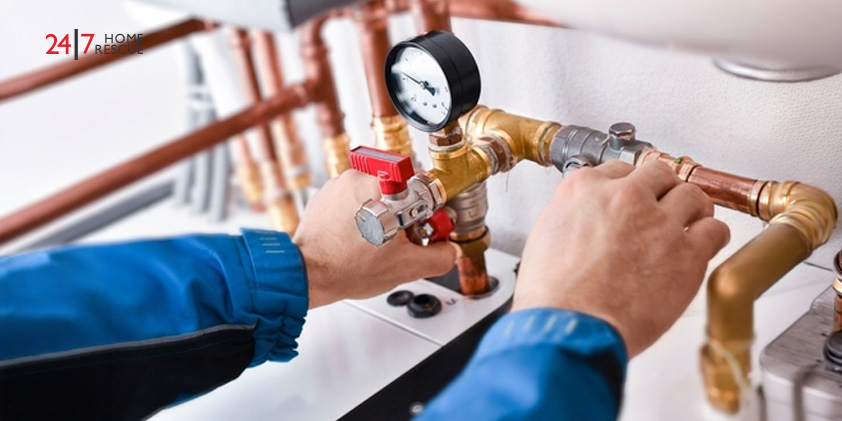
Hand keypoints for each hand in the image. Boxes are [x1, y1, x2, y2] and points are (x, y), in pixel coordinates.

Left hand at [293, 170, 456, 307]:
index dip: (430, 210)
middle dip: (404, 214)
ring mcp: (340, 183)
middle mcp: (361, 176)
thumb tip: (448, 250)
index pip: (424, 185)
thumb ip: (439, 257)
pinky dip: (360, 214)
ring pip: (376, 192)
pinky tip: (357, 238)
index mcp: (385, 186)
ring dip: (382, 213)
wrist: (308, 274)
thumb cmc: (347, 267)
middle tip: (400, 238)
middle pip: (399, 189)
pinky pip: (354, 198)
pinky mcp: (327, 193)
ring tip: (375, 241)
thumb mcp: (407, 268)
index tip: (426, 224)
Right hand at [512, 161, 729, 356]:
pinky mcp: (687, 251)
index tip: (636, 197)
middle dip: (662, 190)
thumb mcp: (546, 235)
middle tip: (664, 208)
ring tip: (690, 225)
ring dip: (692, 209)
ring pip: (692, 195)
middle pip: (659, 174)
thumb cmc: (555, 294)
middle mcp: (624, 196)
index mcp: (585, 189)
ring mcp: (659, 221)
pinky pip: (715, 230)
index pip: (620, 169)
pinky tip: (704, 245)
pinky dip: (712, 235)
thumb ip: (573, 215)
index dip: (631, 186)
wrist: (573, 325)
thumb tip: (588, 218)